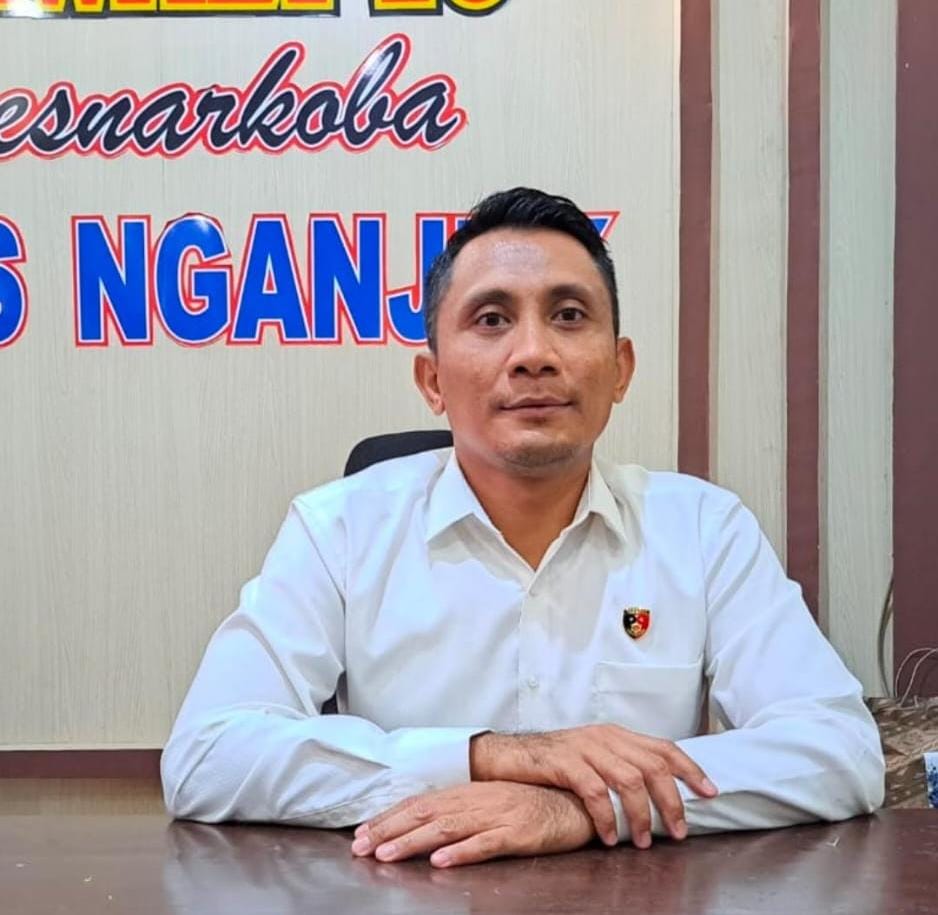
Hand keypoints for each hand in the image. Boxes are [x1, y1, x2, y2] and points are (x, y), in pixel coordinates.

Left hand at [350, 781, 594, 867]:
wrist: (576, 801)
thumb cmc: (532, 803)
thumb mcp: (491, 802)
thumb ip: (460, 811)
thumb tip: (425, 827)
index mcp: (469, 792)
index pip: (420, 803)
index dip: (389, 818)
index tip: (361, 833)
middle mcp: (478, 799)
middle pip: (426, 814)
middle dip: (390, 830)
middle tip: (360, 847)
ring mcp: (497, 814)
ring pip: (448, 828)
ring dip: (414, 842)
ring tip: (388, 855)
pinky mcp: (518, 832)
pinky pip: (487, 843)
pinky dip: (463, 851)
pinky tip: (442, 861)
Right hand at [469, 726, 717, 847]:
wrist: (505, 756)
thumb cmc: (551, 763)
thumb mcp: (591, 757)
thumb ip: (620, 767)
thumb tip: (658, 794)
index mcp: (616, 735)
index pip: (663, 748)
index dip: (690, 769)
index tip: (710, 792)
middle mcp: (604, 737)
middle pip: (653, 766)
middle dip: (671, 801)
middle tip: (677, 833)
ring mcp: (584, 747)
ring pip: (629, 779)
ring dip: (641, 815)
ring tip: (641, 842)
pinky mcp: (564, 762)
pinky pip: (594, 791)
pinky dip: (606, 817)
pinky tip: (607, 837)